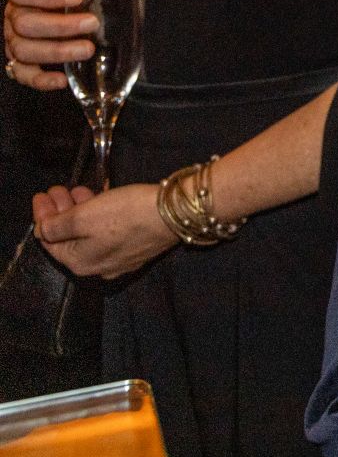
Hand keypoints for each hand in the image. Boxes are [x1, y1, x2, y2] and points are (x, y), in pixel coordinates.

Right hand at [5, 0, 99, 90]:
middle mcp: (14, 16)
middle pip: (25, 26)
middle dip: (60, 26)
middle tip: (92, 22)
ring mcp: (16, 39)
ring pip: (25, 51)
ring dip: (57, 52)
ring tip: (88, 49)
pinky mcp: (25, 60)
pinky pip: (22, 74)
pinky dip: (39, 80)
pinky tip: (62, 80)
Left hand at [32, 184, 177, 278]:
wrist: (176, 213)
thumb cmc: (126, 214)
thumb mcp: (84, 217)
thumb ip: (56, 226)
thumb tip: (43, 230)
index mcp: (80, 263)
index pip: (49, 241)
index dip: (42, 216)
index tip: (41, 194)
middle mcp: (98, 267)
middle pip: (70, 238)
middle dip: (61, 212)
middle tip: (58, 189)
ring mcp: (121, 259)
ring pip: (91, 234)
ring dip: (81, 211)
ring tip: (79, 189)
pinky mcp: (139, 248)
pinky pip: (110, 233)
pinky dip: (100, 216)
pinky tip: (103, 199)